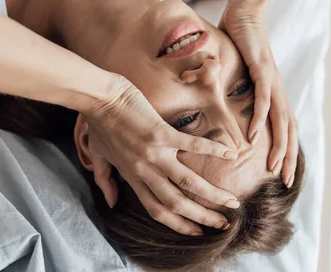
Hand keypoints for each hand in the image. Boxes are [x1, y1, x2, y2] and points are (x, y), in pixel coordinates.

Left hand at [81, 74, 239, 234]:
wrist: (100, 97)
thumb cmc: (98, 123)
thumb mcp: (98, 156)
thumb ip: (105, 181)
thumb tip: (112, 203)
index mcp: (132, 176)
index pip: (158, 210)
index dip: (178, 225)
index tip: (196, 233)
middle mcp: (146, 170)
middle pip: (177, 203)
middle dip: (202, 217)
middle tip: (223, 224)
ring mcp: (156, 153)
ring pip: (189, 182)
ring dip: (212, 194)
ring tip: (232, 201)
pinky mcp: (162, 133)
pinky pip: (193, 146)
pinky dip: (213, 150)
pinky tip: (231, 154)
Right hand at [219, 0, 297, 187]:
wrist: (243, 11)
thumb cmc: (240, 40)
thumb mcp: (236, 71)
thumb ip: (232, 86)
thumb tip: (217, 98)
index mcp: (272, 90)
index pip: (283, 126)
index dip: (286, 149)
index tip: (283, 173)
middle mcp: (276, 88)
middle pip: (287, 128)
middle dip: (289, 156)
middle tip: (287, 182)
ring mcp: (270, 79)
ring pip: (279, 118)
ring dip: (278, 144)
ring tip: (275, 168)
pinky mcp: (261, 67)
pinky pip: (262, 97)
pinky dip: (260, 117)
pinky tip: (254, 136)